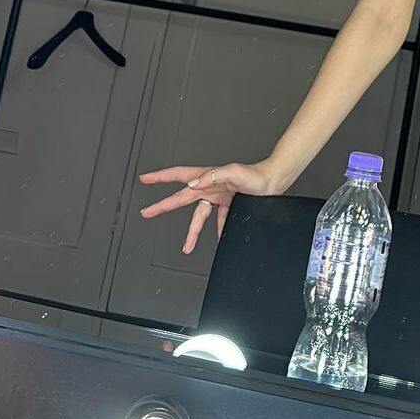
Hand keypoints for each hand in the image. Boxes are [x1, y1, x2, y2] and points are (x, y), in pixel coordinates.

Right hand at [138, 160, 275, 254]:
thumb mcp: (234, 172)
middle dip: (163, 205)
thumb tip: (194, 183)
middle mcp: (211, 186)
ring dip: (192, 232)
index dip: (160, 177)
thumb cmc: (257, 175)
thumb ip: (214, 176)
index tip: (145, 178)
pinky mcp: (229, 205)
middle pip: (182, 198)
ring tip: (187, 246)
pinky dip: (216, 230)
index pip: (179, 175)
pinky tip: (217, 238)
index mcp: (209, 176)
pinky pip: (218, 220)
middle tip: (147, 212)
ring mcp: (219, 196)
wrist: (274, 183)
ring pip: (199, 216)